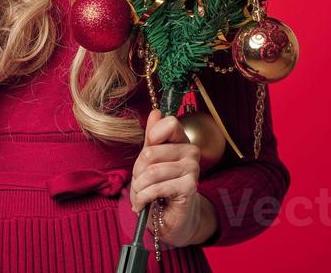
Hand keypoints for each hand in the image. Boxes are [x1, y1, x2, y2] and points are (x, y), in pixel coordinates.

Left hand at [128, 110, 218, 247]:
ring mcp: (193, 169)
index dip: (152, 137)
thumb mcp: (149, 162)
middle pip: (150, 152)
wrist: (170, 220)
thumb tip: (156, 112)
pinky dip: (143, 198)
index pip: (169, 123)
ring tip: (141, 195)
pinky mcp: (189, 187)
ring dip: (139, 188)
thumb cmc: (158, 188)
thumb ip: (152, 138)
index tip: (146, 156)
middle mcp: (191, 152)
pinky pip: (157, 187)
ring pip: (152, 171)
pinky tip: (142, 204)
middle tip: (140, 184)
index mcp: (181, 141)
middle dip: (137, 172)